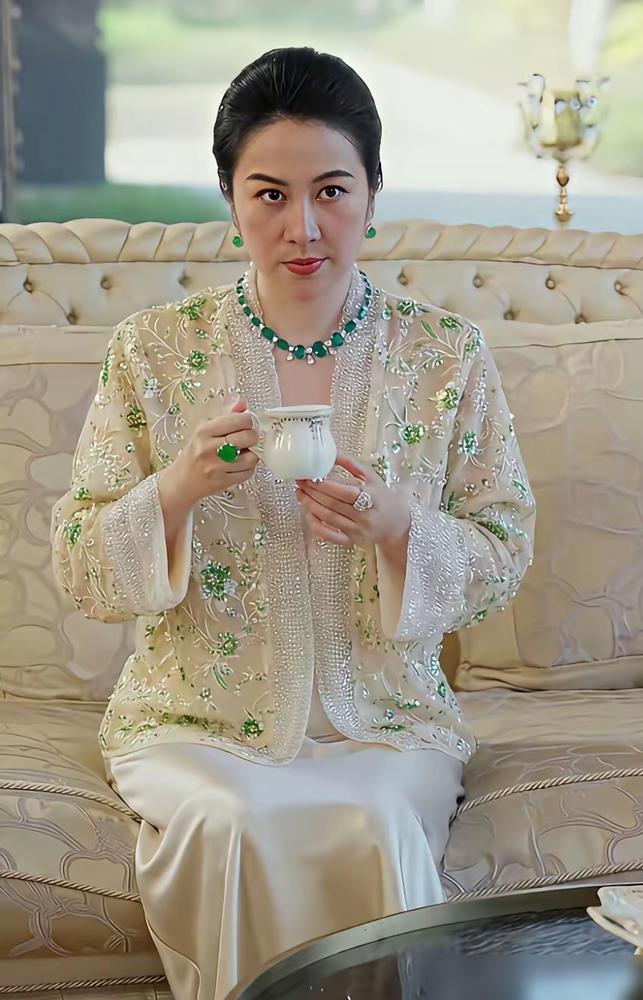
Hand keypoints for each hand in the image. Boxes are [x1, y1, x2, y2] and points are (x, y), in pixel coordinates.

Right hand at [158, 397, 259, 512]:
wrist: (181, 481)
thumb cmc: (194, 453)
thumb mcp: (205, 430)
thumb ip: (226, 415)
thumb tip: (243, 403)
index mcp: (205, 431)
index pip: (239, 420)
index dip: (248, 421)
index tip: (246, 423)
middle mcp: (210, 448)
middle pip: (248, 437)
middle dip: (251, 437)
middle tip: (246, 439)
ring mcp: (217, 467)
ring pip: (251, 457)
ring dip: (250, 455)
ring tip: (241, 454)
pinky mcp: (223, 482)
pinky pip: (248, 472)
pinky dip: (247, 468)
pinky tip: (239, 466)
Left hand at [296, 454, 410, 550]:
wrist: (397, 523)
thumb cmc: (382, 497)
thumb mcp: (371, 477)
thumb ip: (351, 464)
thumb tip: (331, 453)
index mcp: (370, 496)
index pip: (342, 491)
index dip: (323, 485)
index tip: (309, 476)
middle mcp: (364, 514)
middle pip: (332, 504)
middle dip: (313, 493)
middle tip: (300, 483)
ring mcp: (358, 529)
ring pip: (329, 518)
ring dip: (311, 506)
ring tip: (301, 494)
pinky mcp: (352, 540)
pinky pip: (331, 536)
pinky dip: (317, 526)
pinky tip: (309, 515)